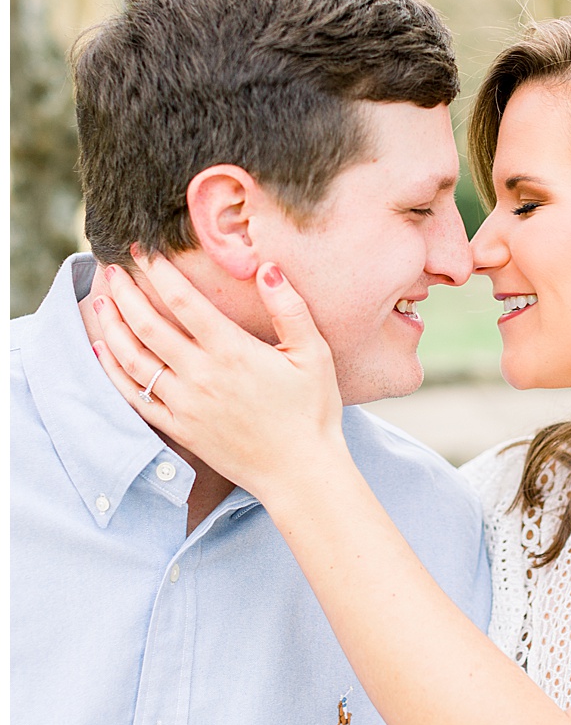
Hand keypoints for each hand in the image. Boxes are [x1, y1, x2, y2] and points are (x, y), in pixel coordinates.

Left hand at [91, 252, 347, 499]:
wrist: (300, 471)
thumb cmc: (312, 412)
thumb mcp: (314, 355)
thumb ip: (290, 309)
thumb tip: (268, 269)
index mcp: (233, 352)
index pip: (184, 302)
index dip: (160, 273)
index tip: (145, 253)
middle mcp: (201, 375)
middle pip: (148, 325)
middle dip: (125, 293)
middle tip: (112, 270)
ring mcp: (185, 404)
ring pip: (133, 358)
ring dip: (112, 326)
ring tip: (102, 302)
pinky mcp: (179, 427)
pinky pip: (135, 395)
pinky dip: (112, 370)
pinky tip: (102, 350)